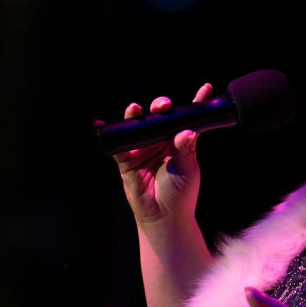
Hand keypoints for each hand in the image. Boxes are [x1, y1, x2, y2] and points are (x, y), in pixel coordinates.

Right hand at [97, 83, 212, 224]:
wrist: (165, 216)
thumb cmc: (181, 193)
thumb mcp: (187, 169)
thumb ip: (186, 149)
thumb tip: (187, 132)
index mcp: (180, 141)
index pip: (187, 118)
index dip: (196, 103)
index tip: (205, 89)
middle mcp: (162, 141)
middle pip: (160, 117)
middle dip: (161, 107)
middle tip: (163, 106)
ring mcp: (144, 149)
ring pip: (139, 126)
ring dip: (135, 115)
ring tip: (136, 109)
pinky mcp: (127, 160)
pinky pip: (117, 144)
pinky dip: (109, 133)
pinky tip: (100, 122)